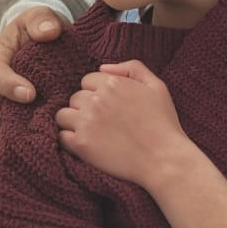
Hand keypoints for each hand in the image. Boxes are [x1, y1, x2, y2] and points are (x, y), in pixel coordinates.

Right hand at [0, 7, 65, 171]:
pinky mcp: (15, 120)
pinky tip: (18, 175)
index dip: (8, 84)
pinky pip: (7, 140)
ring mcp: (2, 106)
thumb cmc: (39, 30)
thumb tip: (49, 31)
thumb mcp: (40, 18)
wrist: (46, 41)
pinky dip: (8, 157)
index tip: (29, 93)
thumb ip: (42, 21)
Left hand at [55, 60, 192, 187]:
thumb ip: (132, 68)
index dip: (98, 92)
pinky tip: (88, 143)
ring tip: (92, 131)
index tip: (110, 106)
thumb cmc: (163, 124)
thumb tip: (103, 68)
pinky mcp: (81, 144)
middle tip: (104, 121)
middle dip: (86, 106)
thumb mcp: (157, 87)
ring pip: (63, 115)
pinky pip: (62, 136)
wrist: (164, 159)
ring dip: (74, 121)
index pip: (88, 80)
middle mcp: (96, 100)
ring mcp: (86, 122)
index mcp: (113, 84)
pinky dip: (71, 139)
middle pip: (75, 97)